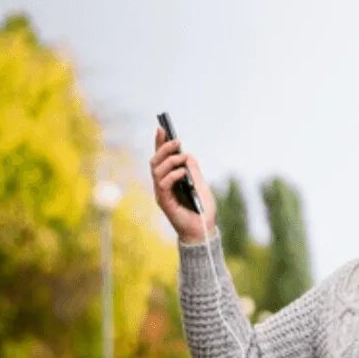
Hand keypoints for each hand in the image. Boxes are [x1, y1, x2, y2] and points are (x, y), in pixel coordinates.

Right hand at [150, 127, 217, 243]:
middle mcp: (162, 185)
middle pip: (155, 162)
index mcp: (170, 179)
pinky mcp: (164, 202)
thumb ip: (193, 170)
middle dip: (164, 148)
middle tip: (176, 141)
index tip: (162, 128)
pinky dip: (173, 175)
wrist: (204, 229)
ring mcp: (162, 193)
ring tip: (182, 156)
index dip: (160, 143)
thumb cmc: (203, 209)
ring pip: (157, 170)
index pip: (162, 159)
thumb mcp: (200, 184)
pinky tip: (183, 172)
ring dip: (170, 160)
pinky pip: (163, 184)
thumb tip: (187, 155)